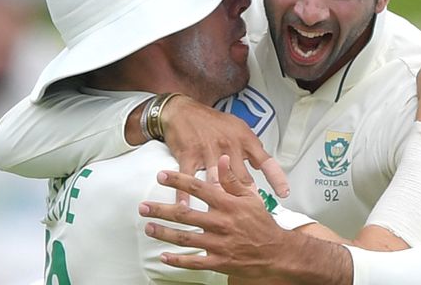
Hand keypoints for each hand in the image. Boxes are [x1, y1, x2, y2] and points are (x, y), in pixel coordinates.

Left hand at [139, 155, 286, 277]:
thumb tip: (222, 159)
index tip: (161, 175)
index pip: (199, 188)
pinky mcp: (219, 261)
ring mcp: (219, 244)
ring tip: (148, 228)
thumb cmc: (262, 224)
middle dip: (161, 210)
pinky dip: (178, 261)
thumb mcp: (251, 197)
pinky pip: (195, 262)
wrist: (277, 252)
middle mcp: (221, 223)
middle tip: (143, 207)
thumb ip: (233, 179)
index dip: (179, 180)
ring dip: (164, 233)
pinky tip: (164, 257)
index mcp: (228, 205)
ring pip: (186, 238)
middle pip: (185, 215)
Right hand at [161, 95, 288, 202]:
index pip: (266, 161)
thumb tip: (263, 166)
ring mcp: (208, 150)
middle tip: (250, 214)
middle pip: (241, 178)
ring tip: (223, 217)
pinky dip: (185, 195)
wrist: (184, 111)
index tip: (284, 193)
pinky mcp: (189, 155)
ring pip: (216, 180)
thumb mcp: (238, 128)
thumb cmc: (213, 122)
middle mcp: (229, 145)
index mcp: (244, 140)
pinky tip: (185, 208)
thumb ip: (251, 148)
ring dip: (220, 199)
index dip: (276, 178)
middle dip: (246, 199)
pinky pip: (189, 178)